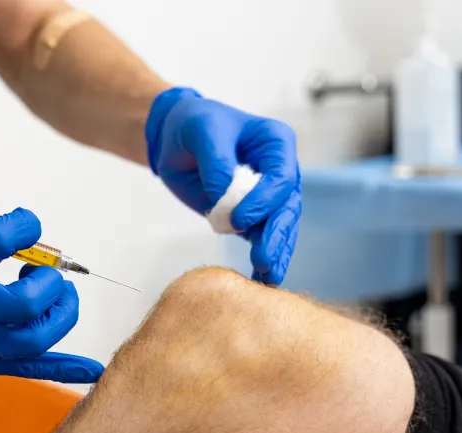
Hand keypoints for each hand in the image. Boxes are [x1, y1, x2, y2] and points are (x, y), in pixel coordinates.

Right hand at [0, 208, 103, 395]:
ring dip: (60, 310)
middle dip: (48, 276)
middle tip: (39, 268)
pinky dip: (66, 368)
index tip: (24, 226)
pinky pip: (32, 369)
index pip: (10, 235)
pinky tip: (94, 368)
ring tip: (55, 295)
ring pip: (42, 330)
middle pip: (36, 293)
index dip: (25, 225)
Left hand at [145, 87, 301, 285]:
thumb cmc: (193, 124)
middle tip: (265, 261)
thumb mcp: (202, 132)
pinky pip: (261, 238)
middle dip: (277, 236)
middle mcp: (279, 171)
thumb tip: (227, 199)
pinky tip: (261, 278)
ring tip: (267, 276)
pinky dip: (263, 257)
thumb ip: (217, 163)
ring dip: (274, 252)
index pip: (281, 177)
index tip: (238, 219)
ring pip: (278, 228)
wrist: (175, 138)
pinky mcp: (250, 216)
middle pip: (286, 208)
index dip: (264, 201)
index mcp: (276, 144)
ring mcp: (267, 196)